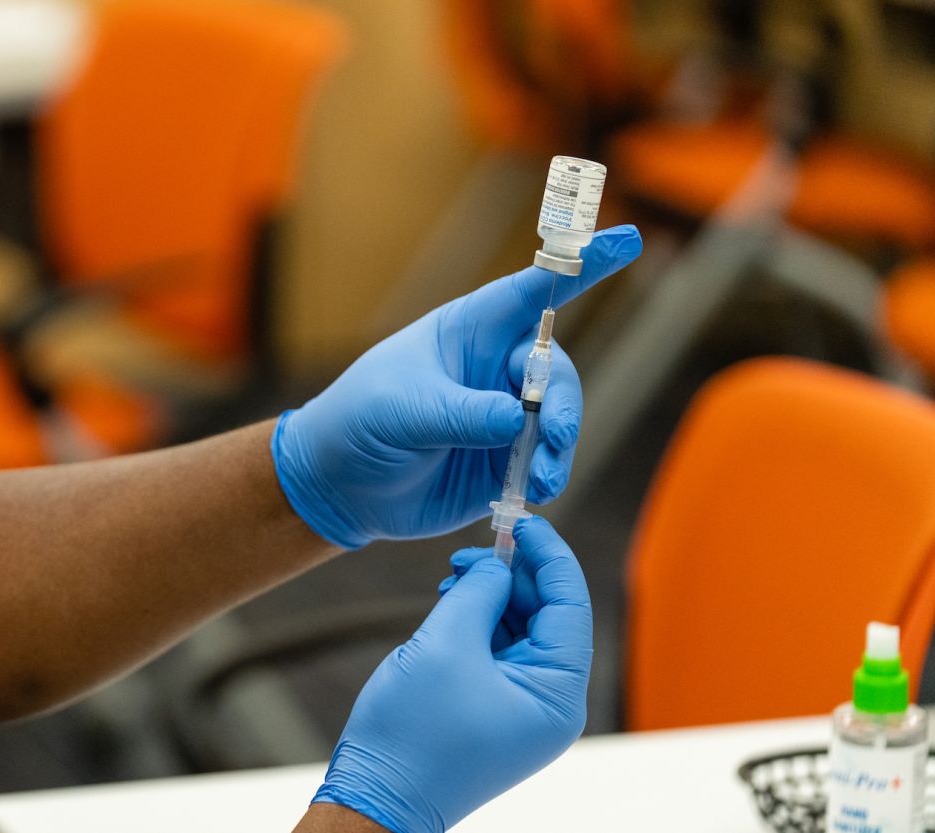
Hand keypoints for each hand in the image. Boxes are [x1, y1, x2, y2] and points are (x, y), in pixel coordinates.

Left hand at [271, 226, 641, 548]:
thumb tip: (515, 421)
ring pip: (558, 417)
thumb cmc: (358, 424)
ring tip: (544, 476)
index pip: (533, 291)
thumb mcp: (401, 410)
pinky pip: (545, 460)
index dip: (581, 264)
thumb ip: (459, 413)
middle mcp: (494, 366)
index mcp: (469, 331)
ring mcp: (503, 414)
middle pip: (555, 369)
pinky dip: (549, 473)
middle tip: (555, 435)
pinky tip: (536, 490)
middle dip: (564, 401)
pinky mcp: (504, 459)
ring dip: (560, 445)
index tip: (627, 239)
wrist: (338, 486)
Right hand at [313, 518, 592, 832]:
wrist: (378, 797)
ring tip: (452, 579)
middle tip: (472, 549)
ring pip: (521, 630)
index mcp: (557, 693)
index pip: (570, 604)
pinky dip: (478, 622)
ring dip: (491, 597)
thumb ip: (478, 593)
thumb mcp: (446, 645)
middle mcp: (550, 703)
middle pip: (548, 615)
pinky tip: (450, 606)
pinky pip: (499, 652)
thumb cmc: (413, 733)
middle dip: (512, 575)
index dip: (549, 555)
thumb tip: (497, 564)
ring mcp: (523, 709)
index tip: (523, 520)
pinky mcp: (495, 710)